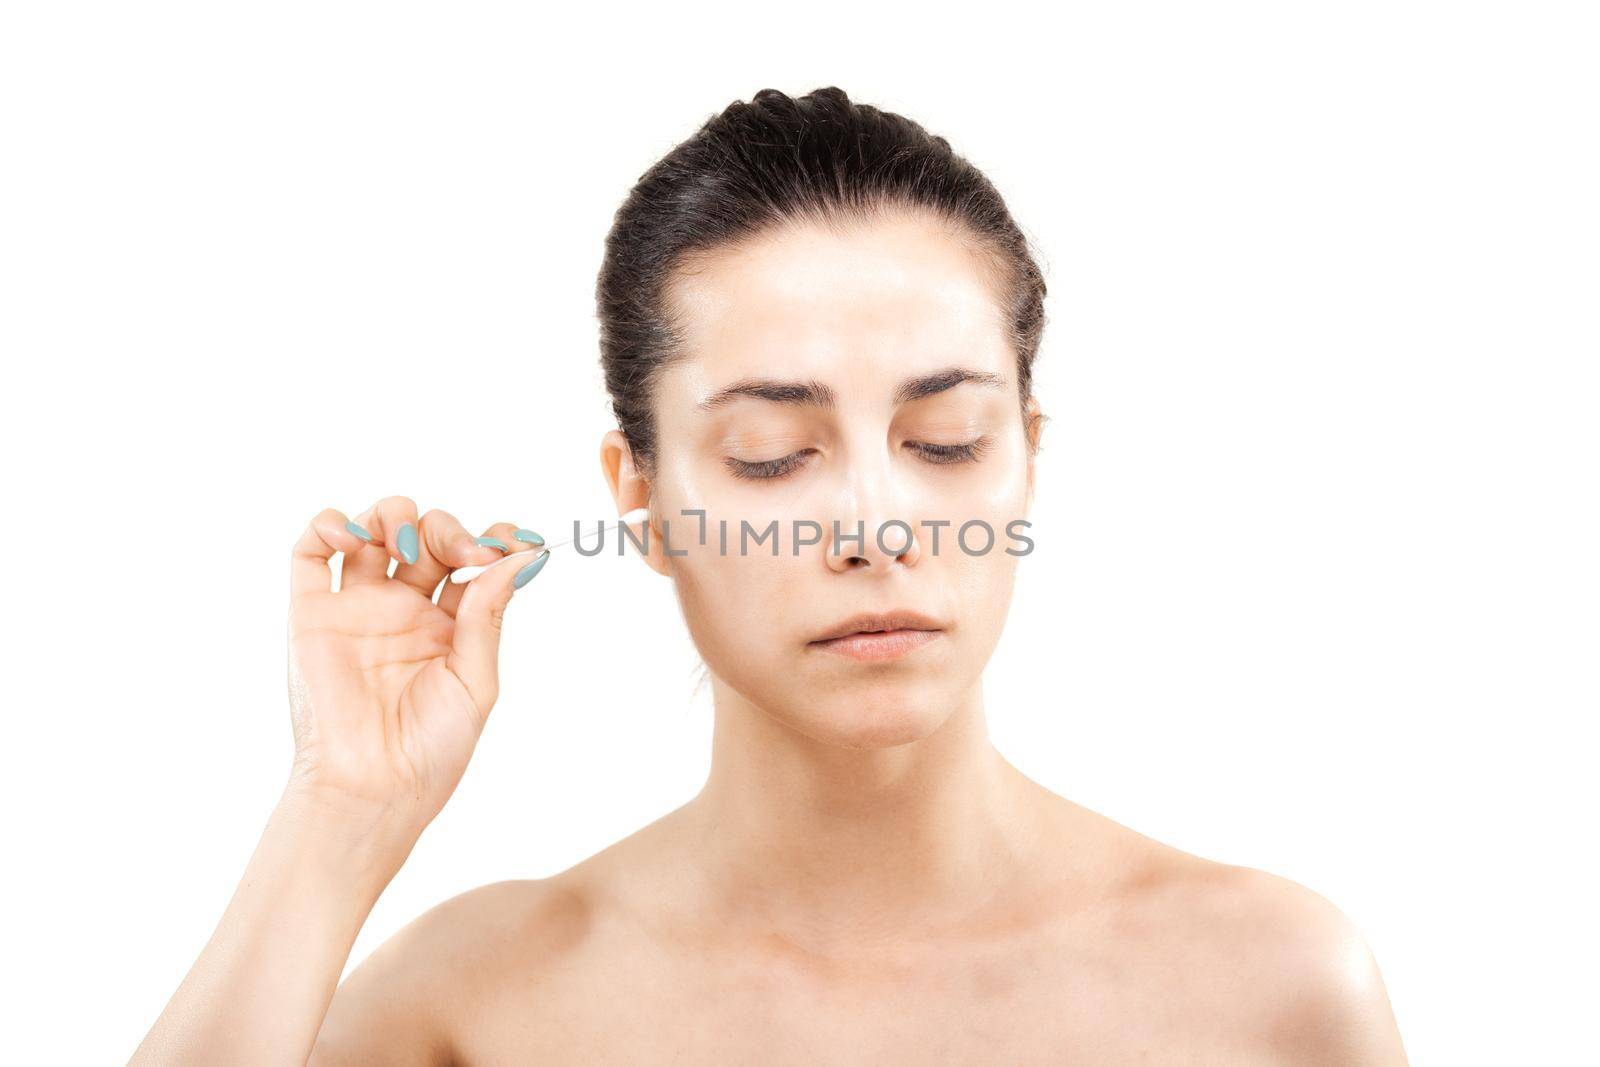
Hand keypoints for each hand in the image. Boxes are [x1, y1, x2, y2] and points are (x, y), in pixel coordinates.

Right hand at [284, 495, 547, 835]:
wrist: (373, 789)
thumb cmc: (431, 751)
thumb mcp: (476, 680)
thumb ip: (488, 614)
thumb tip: (522, 557)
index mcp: (448, 625)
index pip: (471, 560)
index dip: (494, 540)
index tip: (517, 541)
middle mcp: (403, 609)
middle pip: (428, 537)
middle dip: (451, 530)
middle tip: (467, 554)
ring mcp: (358, 608)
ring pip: (374, 529)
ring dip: (396, 516)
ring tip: (409, 545)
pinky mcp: (313, 614)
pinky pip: (311, 552)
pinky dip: (331, 525)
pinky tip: (358, 536)